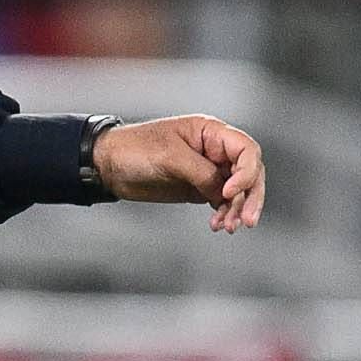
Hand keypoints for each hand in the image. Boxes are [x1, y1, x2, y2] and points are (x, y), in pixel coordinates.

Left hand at [91, 115, 266, 232]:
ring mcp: (209, 170)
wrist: (110, 165)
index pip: (246, 150)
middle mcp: (215, 150)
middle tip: (248, 220)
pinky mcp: (199, 188)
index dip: (246, 172)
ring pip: (238, 191)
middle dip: (251, 196)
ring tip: (227, 227)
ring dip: (237, 210)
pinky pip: (222, 202)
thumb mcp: (170, 157)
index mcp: (211, 132)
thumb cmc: (136, 149)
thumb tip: (224, 193)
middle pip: (250, 172)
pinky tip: (217, 225)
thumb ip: (201, 173)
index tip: (228, 192)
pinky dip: (224, 214)